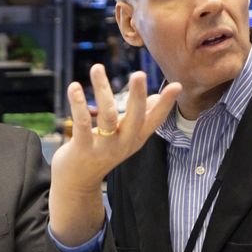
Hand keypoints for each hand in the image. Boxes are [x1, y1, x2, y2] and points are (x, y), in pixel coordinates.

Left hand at [52, 65, 177, 189]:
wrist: (77, 184)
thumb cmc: (100, 154)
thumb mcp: (124, 138)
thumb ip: (140, 118)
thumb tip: (157, 97)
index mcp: (135, 139)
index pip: (155, 120)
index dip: (166, 104)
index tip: (177, 85)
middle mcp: (123, 143)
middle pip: (135, 117)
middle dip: (137, 95)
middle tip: (139, 74)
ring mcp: (103, 148)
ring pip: (107, 114)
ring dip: (101, 89)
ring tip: (96, 67)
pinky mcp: (82, 149)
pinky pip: (82, 123)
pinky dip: (78, 103)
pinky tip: (74, 86)